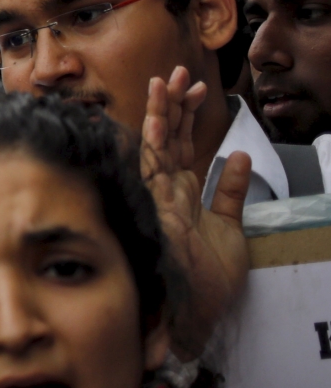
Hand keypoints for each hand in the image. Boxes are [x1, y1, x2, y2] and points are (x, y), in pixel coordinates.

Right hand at [142, 66, 248, 359]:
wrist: (196, 315)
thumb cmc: (206, 281)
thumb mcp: (232, 228)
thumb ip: (231, 191)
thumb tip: (237, 156)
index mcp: (180, 195)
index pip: (179, 146)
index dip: (186, 116)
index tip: (195, 88)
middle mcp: (165, 194)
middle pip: (166, 140)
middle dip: (171, 105)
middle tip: (176, 73)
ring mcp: (158, 201)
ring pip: (155, 149)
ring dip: (161, 116)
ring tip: (166, 83)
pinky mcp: (157, 214)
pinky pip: (151, 175)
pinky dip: (153, 148)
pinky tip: (157, 123)